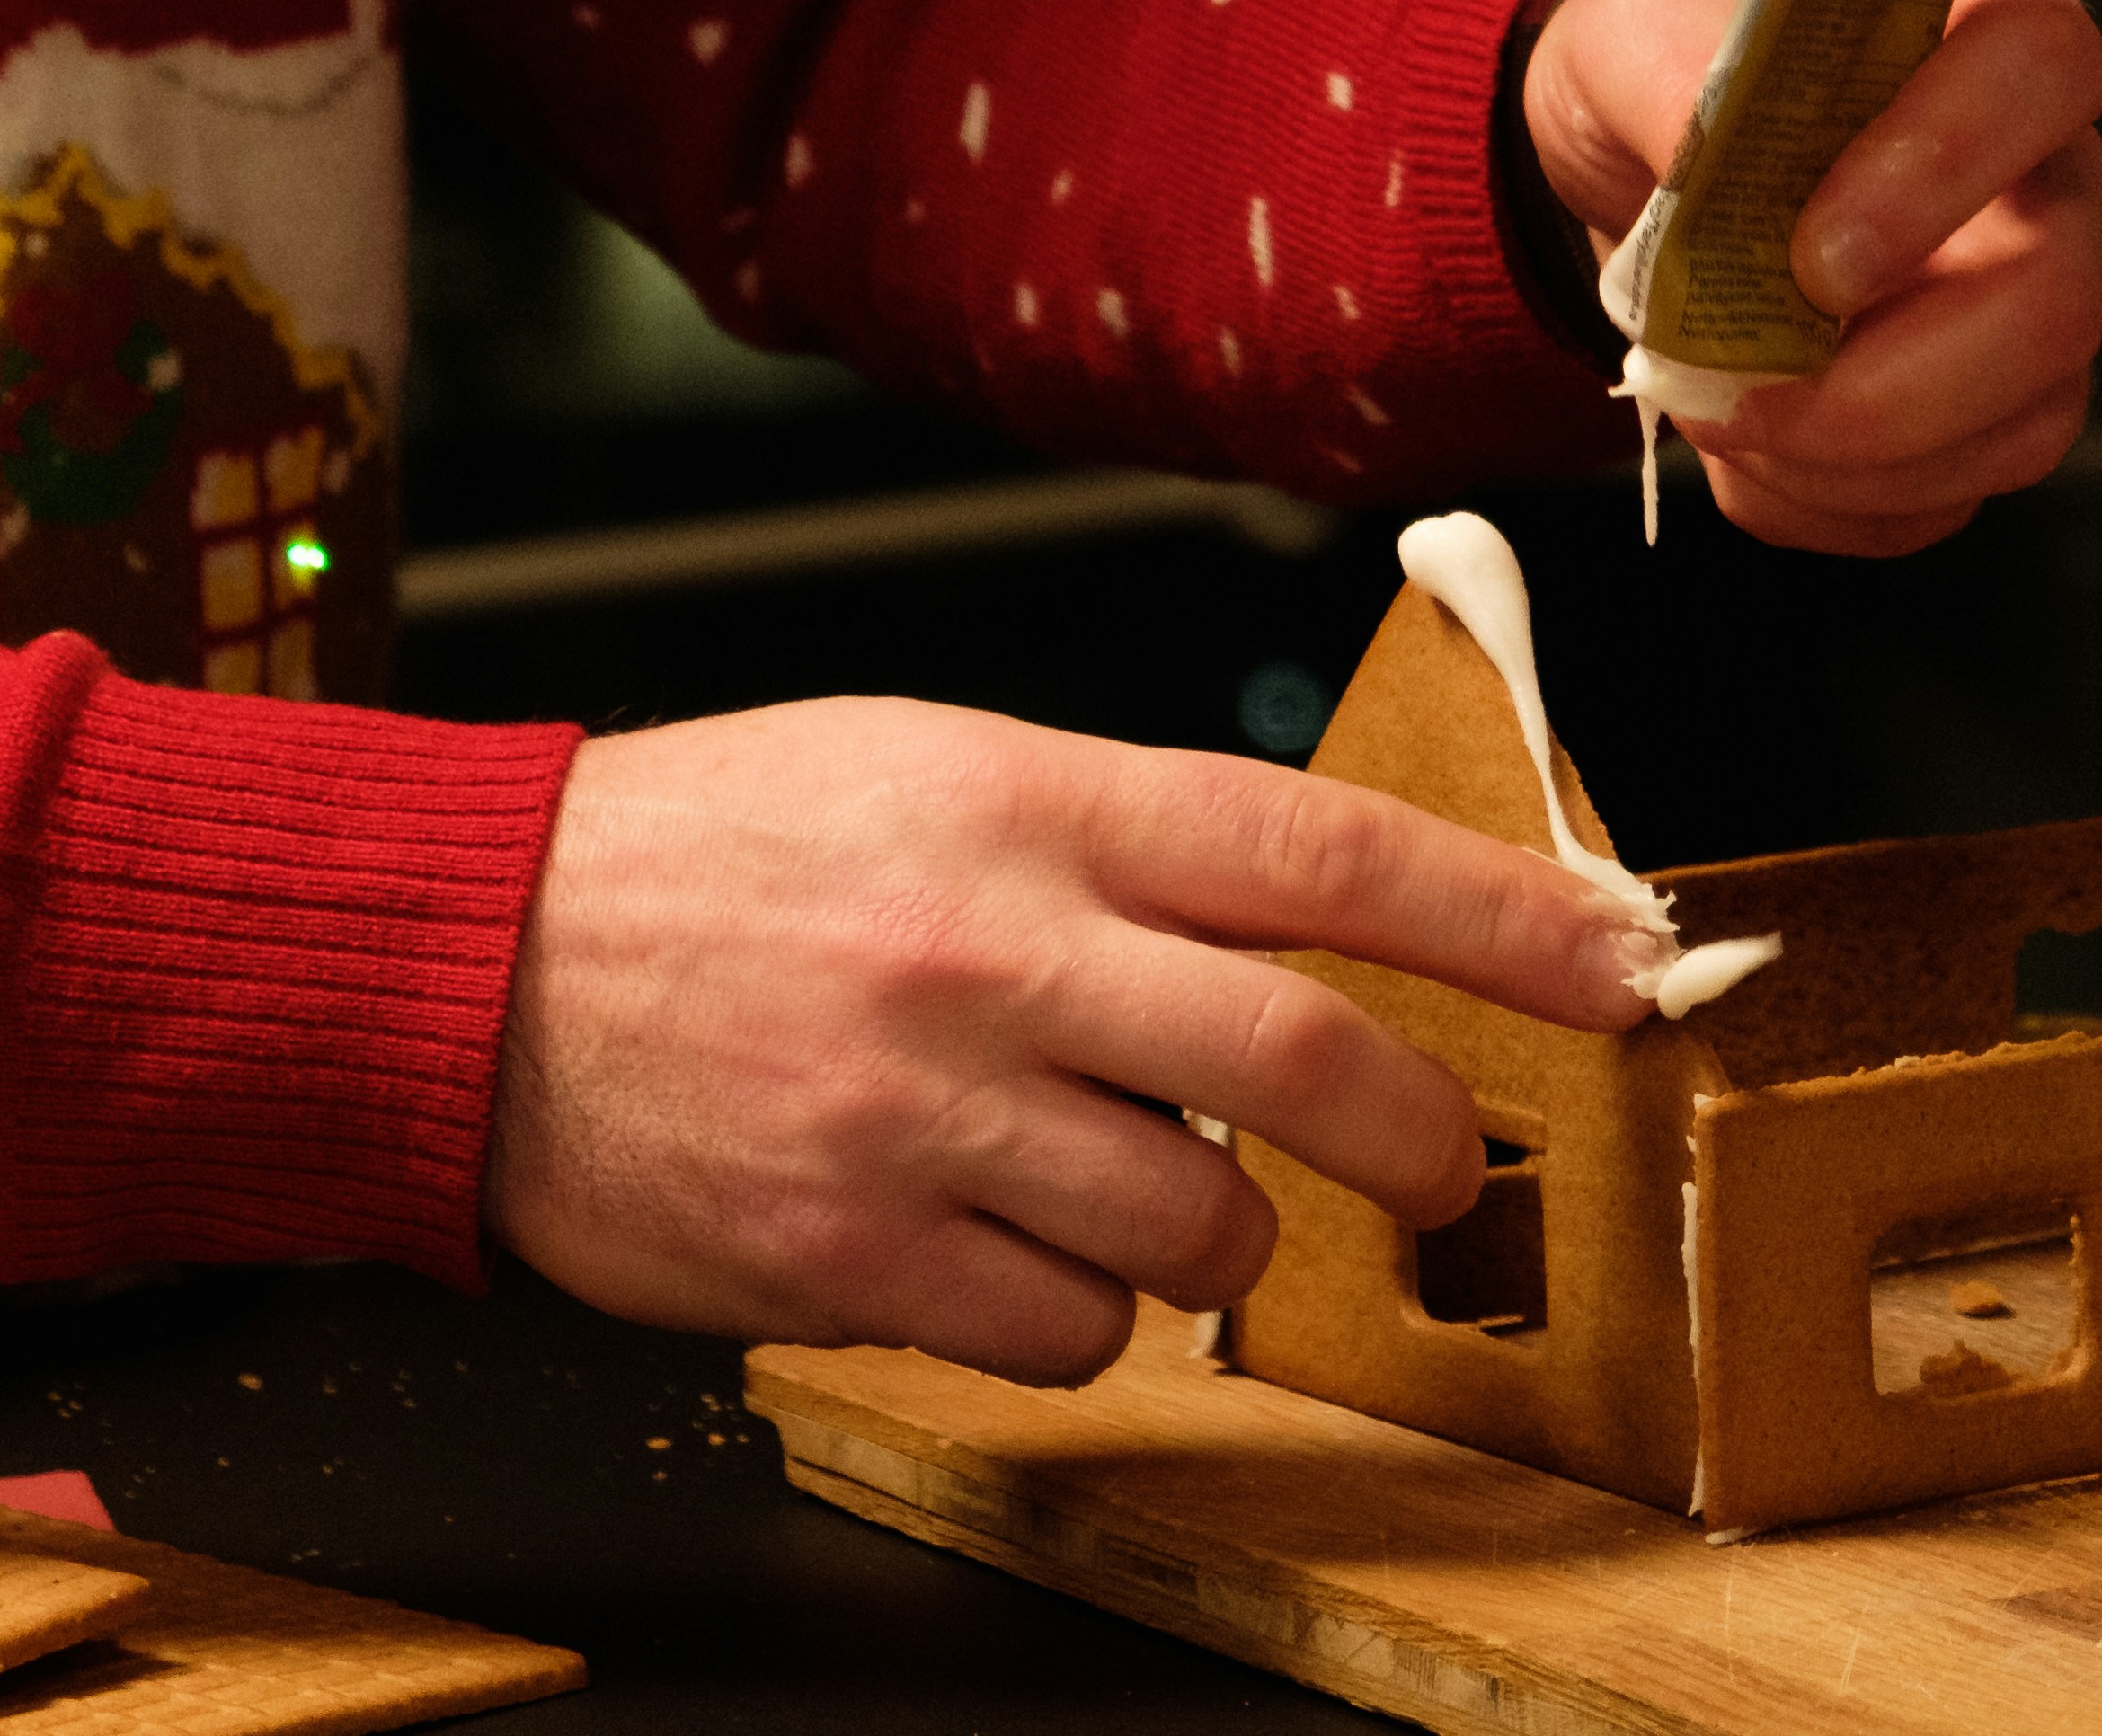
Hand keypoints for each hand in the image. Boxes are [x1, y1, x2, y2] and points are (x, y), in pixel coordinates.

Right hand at [485, 699, 1660, 1384]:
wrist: (476, 960)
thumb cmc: (722, 856)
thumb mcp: (938, 770)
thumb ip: (1128, 844)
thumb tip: (1328, 927)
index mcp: (1030, 800)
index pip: (1326, 850)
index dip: (1506, 916)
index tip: (1625, 964)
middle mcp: (994, 948)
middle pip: (1309, 1056)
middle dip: (1427, 1134)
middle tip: (1451, 1167)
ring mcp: (923, 1110)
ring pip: (1197, 1225)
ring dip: (1220, 1235)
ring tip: (1132, 1184)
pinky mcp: (852, 1249)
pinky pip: (1063, 1331)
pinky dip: (1075, 1312)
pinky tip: (996, 1243)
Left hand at [1526, 0, 2101, 555]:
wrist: (1637, 152)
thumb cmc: (1668, 59)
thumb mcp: (1630, 30)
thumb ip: (1670, 81)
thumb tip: (1697, 175)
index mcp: (1987, 37)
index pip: (2044, 68)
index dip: (1945, 165)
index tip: (1814, 256)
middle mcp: (2040, 180)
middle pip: (2058, 303)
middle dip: (1891, 387)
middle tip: (1738, 392)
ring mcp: (2025, 311)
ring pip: (2023, 428)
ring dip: (1851, 462)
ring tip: (1715, 415)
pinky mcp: (1978, 419)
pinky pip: (1943, 502)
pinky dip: (1825, 504)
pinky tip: (1743, 453)